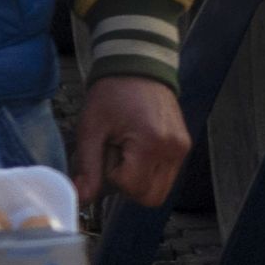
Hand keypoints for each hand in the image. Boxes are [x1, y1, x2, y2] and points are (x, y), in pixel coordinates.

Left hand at [78, 74, 192, 215]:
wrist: (138, 65)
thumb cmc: (112, 94)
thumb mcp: (92, 130)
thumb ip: (88, 169)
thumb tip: (80, 199)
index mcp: (151, 143)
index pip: (132, 188)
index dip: (113, 177)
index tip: (108, 152)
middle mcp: (173, 149)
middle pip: (151, 197)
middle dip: (128, 185)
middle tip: (117, 157)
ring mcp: (182, 149)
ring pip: (160, 190)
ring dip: (139, 179)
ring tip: (128, 151)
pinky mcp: (184, 146)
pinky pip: (166, 175)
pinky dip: (149, 171)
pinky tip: (138, 148)